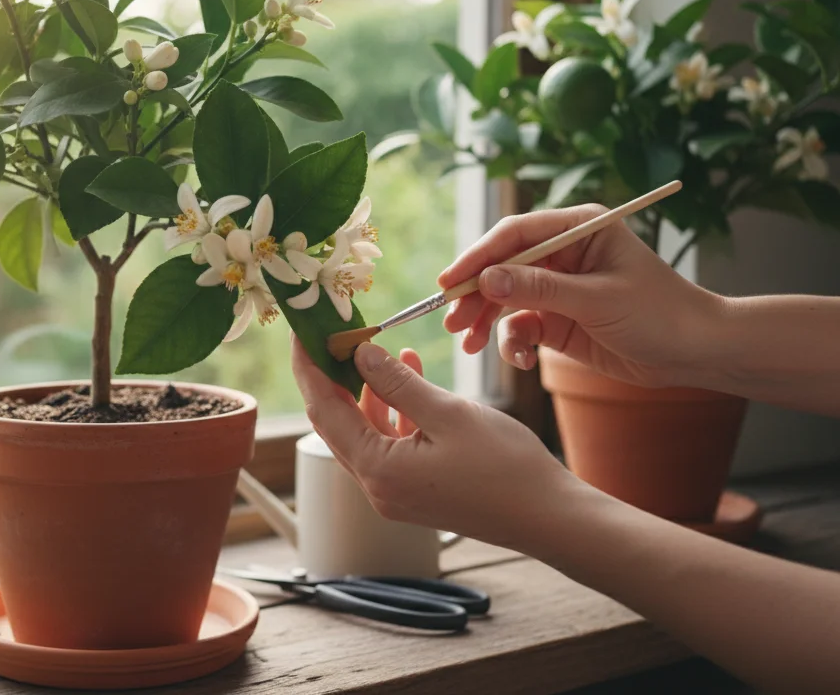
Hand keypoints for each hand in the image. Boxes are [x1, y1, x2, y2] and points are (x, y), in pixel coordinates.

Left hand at [292, 336, 576, 547]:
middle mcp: (377, 487)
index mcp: (378, 471)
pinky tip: (410, 375)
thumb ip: (397, 383)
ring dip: (370, 390)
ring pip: (366, 431)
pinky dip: (395, 410)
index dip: (309, 368)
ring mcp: (395, 492)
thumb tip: (360, 354)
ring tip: (381, 348)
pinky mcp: (414, 491)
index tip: (302, 334)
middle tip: (335, 335)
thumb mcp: (448, 413)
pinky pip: (390, 443)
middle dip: (334, 376)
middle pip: (337, 423)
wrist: (550, 518)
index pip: (323, 410)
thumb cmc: (507, 469)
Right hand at [440, 204, 723, 388]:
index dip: (479, 257)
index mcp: (578, 229)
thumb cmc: (660, 314)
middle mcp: (564, 253)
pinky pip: (520, 327)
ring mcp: (559, 287)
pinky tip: (522, 360)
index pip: (515, 235)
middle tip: (453, 321)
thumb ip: (540, 289)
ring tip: (470, 346)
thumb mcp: (597, 300)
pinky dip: (513, 344)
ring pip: (505, 299)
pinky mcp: (558, 319)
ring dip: (486, 322)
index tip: (450, 282)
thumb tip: (486, 279)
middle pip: (503, 267)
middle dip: (476, 295)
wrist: (695, 353)